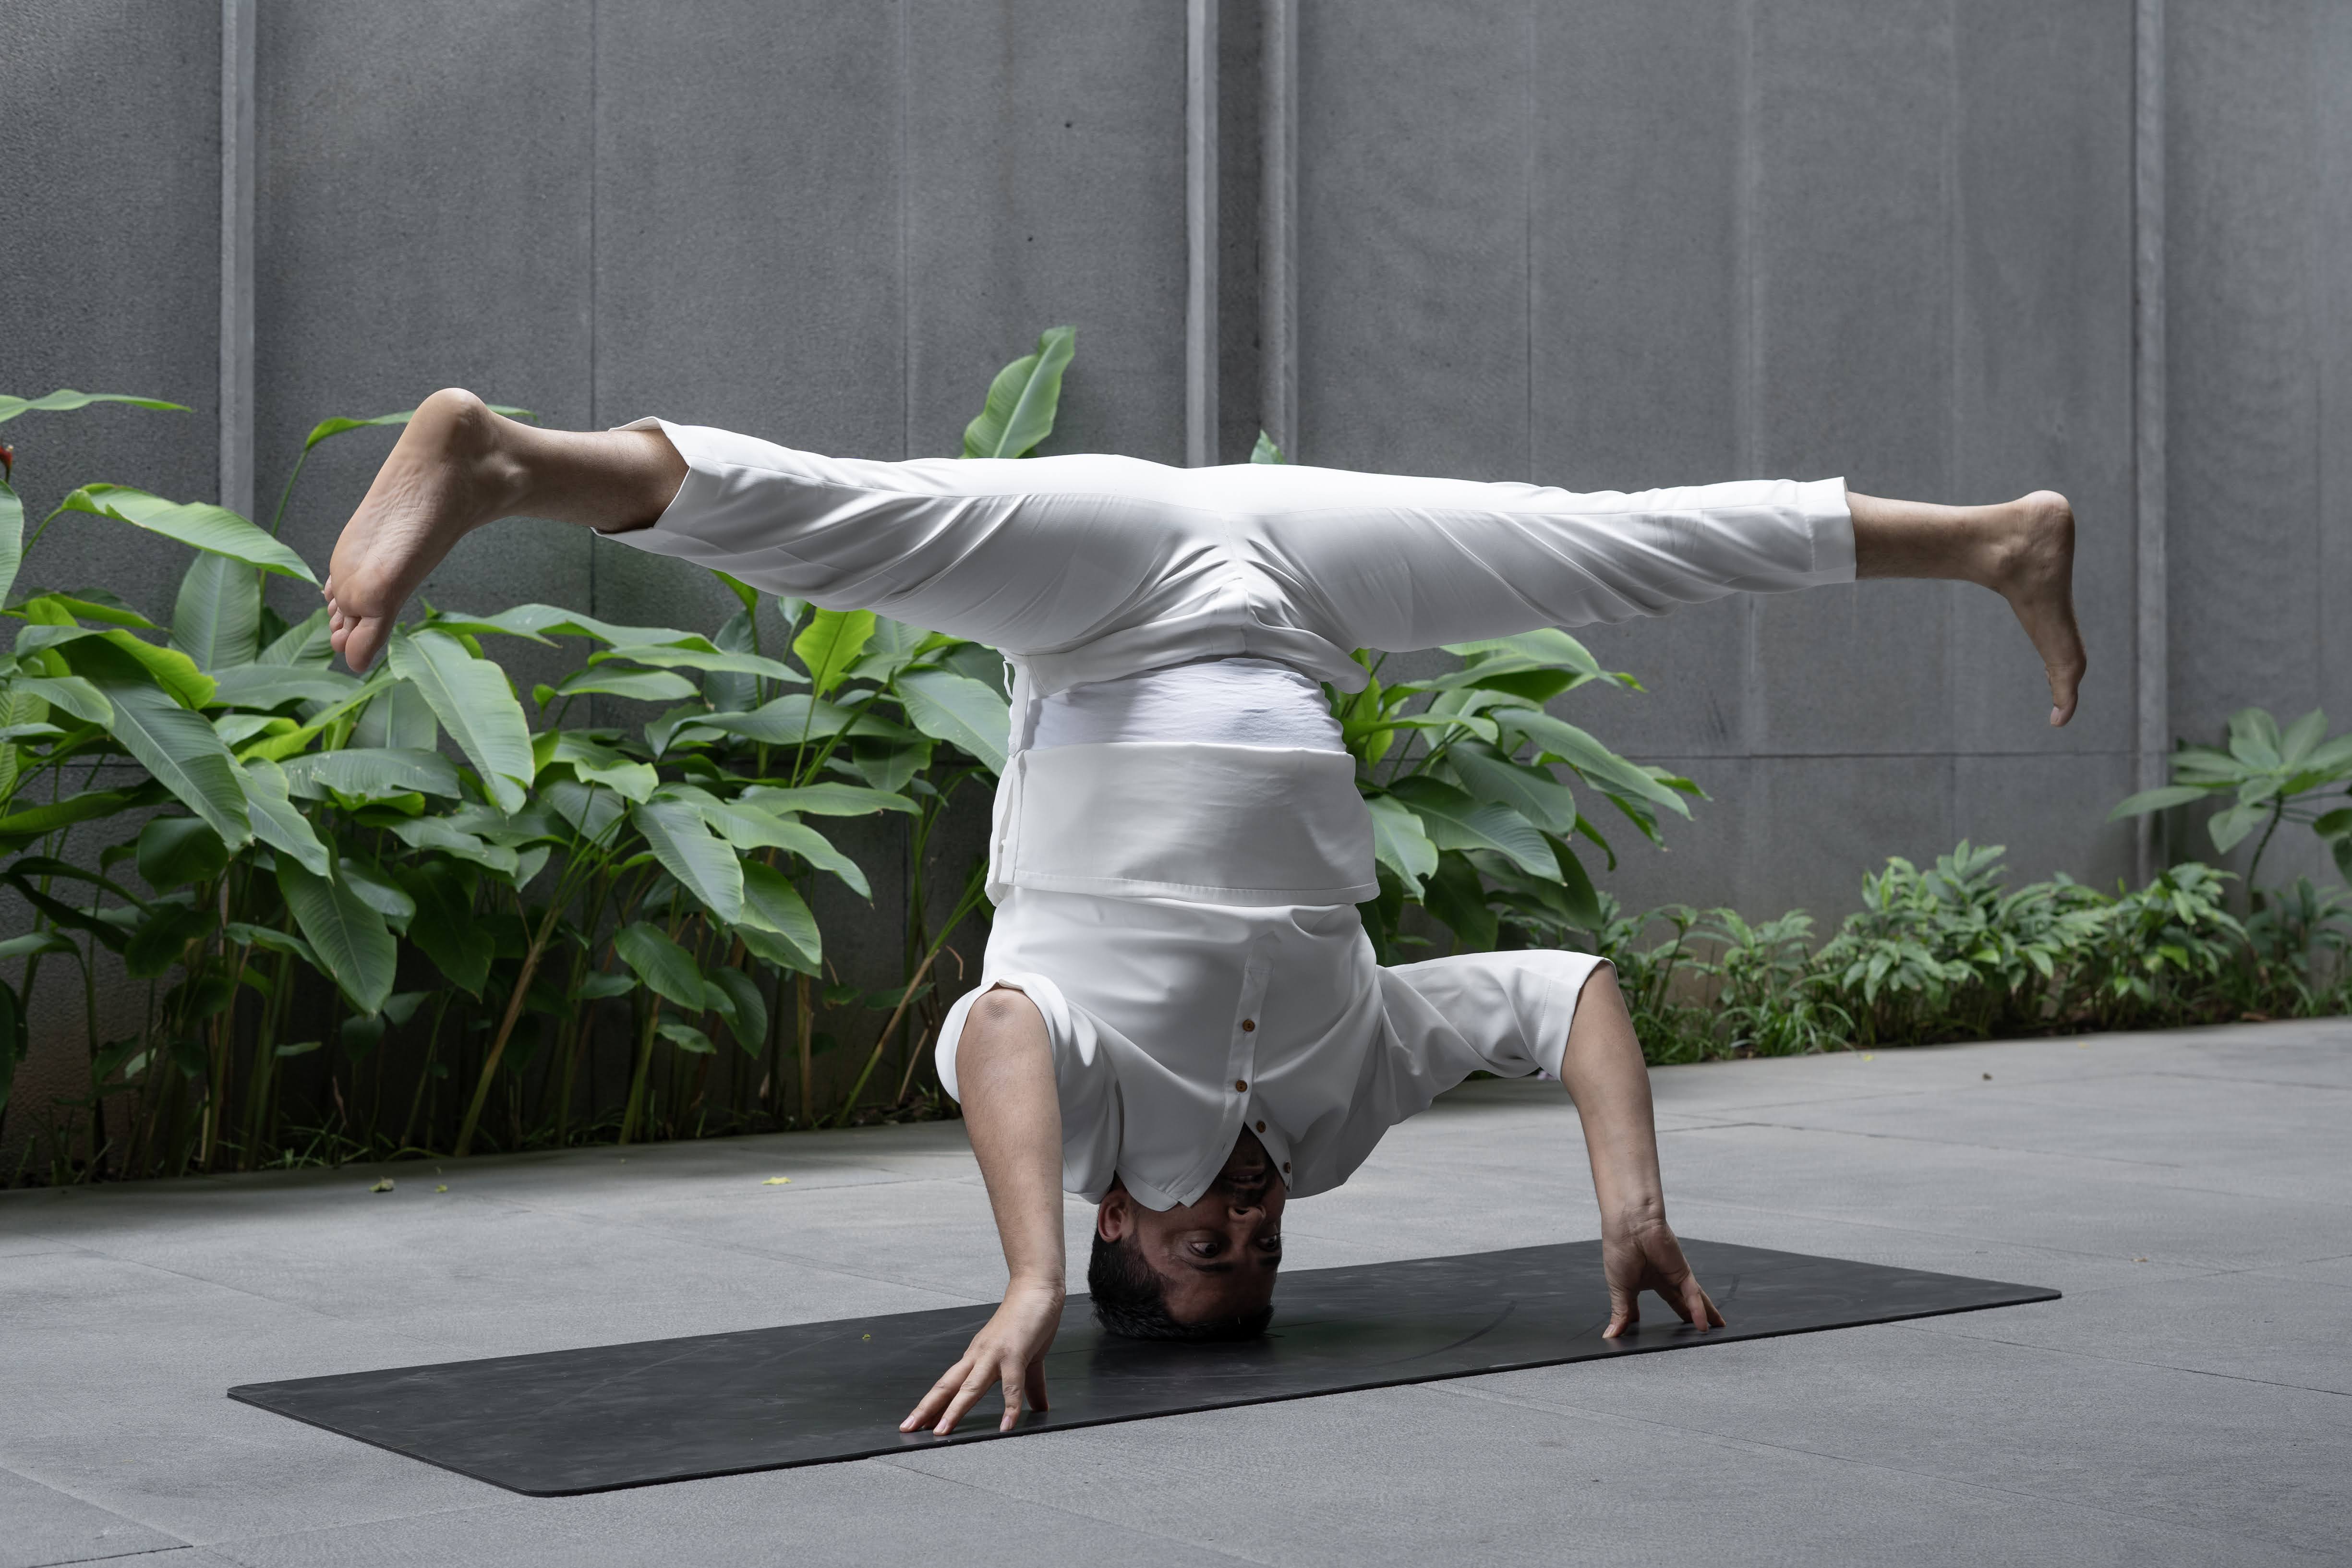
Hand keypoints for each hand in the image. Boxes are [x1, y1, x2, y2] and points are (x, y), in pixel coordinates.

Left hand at [901, 1280, 1063, 1435]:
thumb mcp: (1026, 1360)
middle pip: (946, 1386)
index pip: (948, 1385)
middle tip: (908, 1429)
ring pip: (969, 1387)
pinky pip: (1011, 1385)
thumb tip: (1039, 1409)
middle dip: (927, 1409)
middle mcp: (978, 1356)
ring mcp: (994, 1355)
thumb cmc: (1027, 1321)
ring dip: (953, 1411)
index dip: (932, 1404)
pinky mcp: (1015, 1353)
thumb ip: (1029, 1387)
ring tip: (941, 1433)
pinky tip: (1006, 1426)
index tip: (917, 1423)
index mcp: (976, 1357)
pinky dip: (1009, 1407)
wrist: (1036, 1289)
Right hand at [1600, 1216, 1724, 1338]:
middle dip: (1688, 1317)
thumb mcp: (1619, 1289)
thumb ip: (1621, 1313)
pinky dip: (1698, 1311)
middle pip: (1679, 1303)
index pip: (1649, 1306)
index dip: (1653, 1320)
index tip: (1654, 1337)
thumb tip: (1611, 1336)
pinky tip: (1703, 1326)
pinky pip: (1693, 1295)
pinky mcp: (1683, 1272)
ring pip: (1692, 1300)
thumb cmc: (1619, 1248)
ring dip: (1703, 1316)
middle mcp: (1661, 1278)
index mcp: (1642, 1281)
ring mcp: (1673, 1276)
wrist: (1629, 1224)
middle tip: (1698, 1333)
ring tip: (1714, 1331)